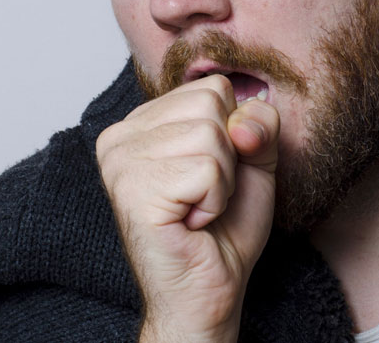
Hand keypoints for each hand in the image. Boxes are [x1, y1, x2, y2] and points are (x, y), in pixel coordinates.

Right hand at [95, 75, 279, 342]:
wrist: (208, 291)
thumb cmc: (224, 230)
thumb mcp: (253, 163)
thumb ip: (259, 124)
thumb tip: (246, 116)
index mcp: (141, 121)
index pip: (212, 88)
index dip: (232, 133)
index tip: (210, 174)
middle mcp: (120, 135)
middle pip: (211, 104)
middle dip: (228, 156)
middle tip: (203, 195)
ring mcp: (120, 162)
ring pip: (211, 136)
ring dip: (221, 182)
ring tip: (197, 210)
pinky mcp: (132, 190)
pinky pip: (206, 169)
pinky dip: (214, 200)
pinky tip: (191, 222)